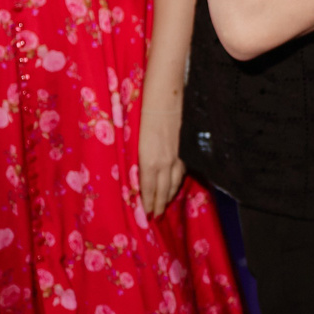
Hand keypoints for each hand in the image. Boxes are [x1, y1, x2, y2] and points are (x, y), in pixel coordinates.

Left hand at [138, 75, 186, 219]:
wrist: (163, 95)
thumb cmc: (141, 114)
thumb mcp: (131, 139)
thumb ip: (134, 159)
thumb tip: (132, 175)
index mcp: (149, 160)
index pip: (149, 189)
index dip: (148, 204)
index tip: (145, 216)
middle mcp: (165, 161)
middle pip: (164, 190)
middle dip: (160, 205)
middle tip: (155, 218)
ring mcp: (176, 154)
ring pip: (175, 181)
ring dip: (169, 195)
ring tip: (164, 205)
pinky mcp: (182, 147)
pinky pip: (181, 170)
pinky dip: (178, 181)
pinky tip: (175, 183)